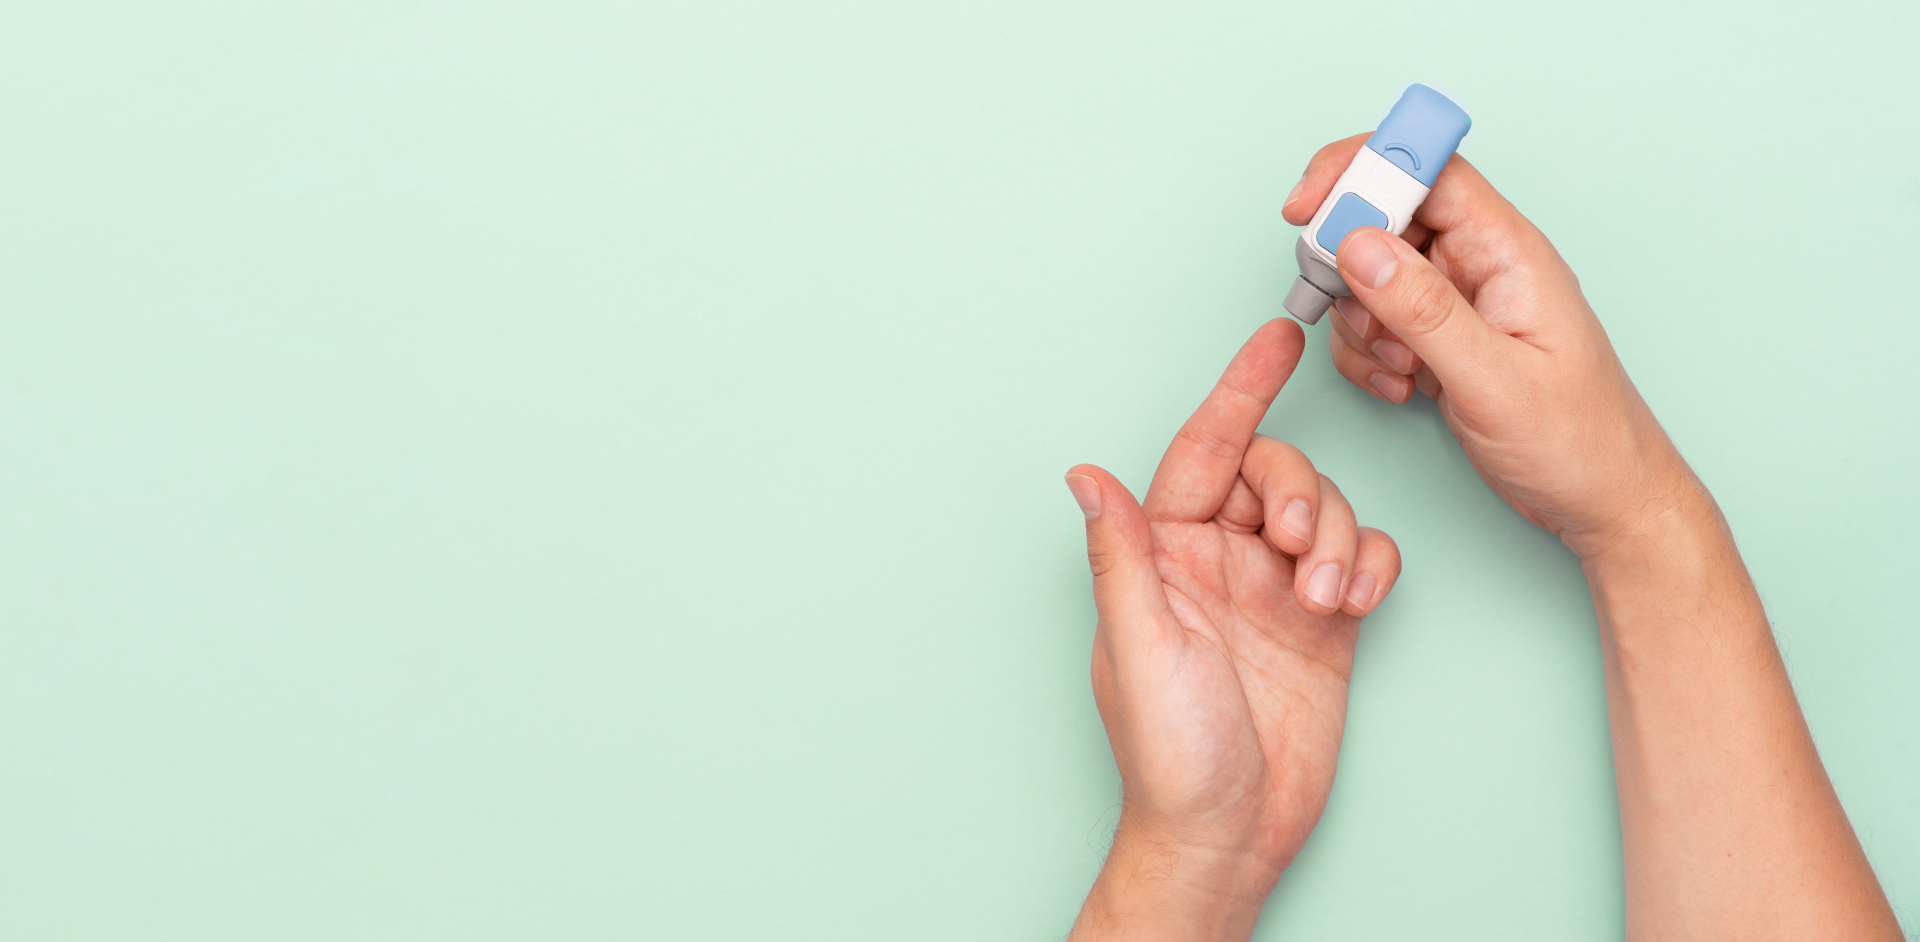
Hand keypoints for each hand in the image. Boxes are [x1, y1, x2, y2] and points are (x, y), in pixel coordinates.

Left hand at [1064, 319, 1400, 940]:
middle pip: (1276, 472)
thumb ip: (1122, 554)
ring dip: (1342, 537)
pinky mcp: (1324, 623)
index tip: (1276, 337)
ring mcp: (1275, 588)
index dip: (1239, 390)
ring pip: (1326, 510)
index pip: (1203, 449)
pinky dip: (1375, 565)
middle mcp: (1218, 559)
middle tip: (1303, 548)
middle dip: (1303, 491)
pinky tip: (1359, 601)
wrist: (1230, 833)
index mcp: (1163, 552)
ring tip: (1329, 597)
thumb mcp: (1139, 644)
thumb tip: (1085, 474)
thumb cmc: (1168, 752)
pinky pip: (1366, 557)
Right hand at [1284, 136, 1697, 552]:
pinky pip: (1377, 322)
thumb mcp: (1494, 379)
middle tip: (1346, 311)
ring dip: (1361, 323)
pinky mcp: (1440, 340)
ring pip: (1370, 276)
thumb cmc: (1578, 441)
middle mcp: (1481, 265)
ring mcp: (1458, 303)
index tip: (1308, 207)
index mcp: (1507, 251)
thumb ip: (1423, 310)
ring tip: (1399, 368)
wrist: (1604, 501)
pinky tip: (1401, 388)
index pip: (1428, 171)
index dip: (1362, 171)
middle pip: (1386, 219)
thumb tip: (1358, 245)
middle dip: (1348, 265)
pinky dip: (1368, 354)